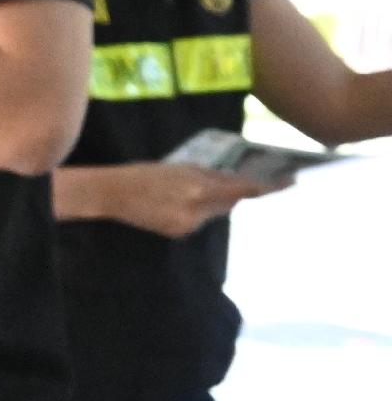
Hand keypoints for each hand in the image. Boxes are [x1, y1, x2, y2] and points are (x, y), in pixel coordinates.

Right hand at [65, 159, 277, 239]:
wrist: (110, 194)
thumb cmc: (144, 174)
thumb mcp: (179, 168)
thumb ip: (209, 175)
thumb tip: (236, 182)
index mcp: (198, 188)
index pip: (242, 189)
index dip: (268, 187)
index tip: (290, 181)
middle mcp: (196, 209)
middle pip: (230, 202)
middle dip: (234, 192)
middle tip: (243, 181)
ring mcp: (187, 224)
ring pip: (215, 212)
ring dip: (213, 201)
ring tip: (191, 189)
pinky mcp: (178, 232)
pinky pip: (199, 221)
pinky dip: (197, 211)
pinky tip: (177, 203)